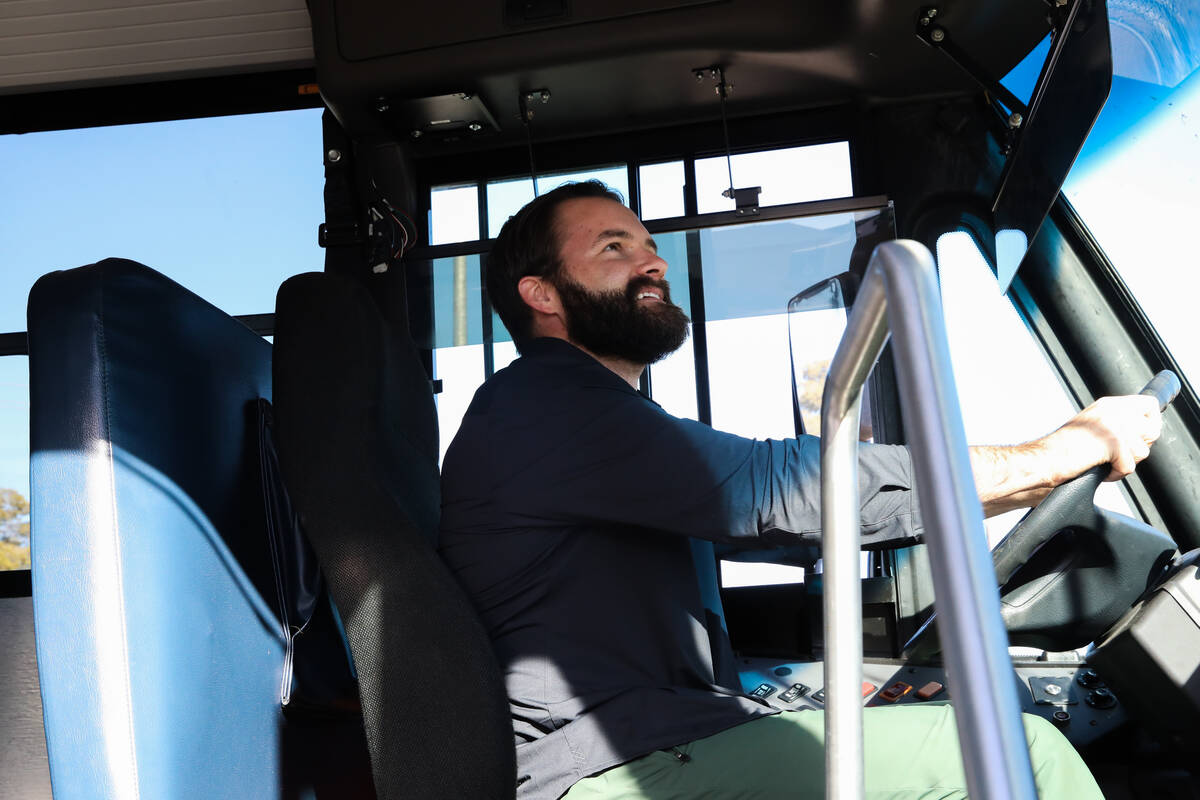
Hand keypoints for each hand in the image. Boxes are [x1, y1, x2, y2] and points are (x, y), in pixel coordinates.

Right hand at [1042, 395, 1162, 481]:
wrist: (1041, 459)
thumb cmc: (1060, 451)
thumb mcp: (1092, 428)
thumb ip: (1117, 423)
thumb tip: (1146, 432)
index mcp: (1108, 404)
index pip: (1149, 404)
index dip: (1150, 422)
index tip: (1140, 436)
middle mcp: (1113, 410)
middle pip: (1153, 427)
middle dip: (1140, 446)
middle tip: (1116, 454)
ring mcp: (1114, 425)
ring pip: (1143, 451)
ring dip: (1124, 463)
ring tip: (1101, 462)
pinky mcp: (1113, 442)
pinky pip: (1129, 467)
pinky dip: (1114, 475)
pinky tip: (1097, 469)